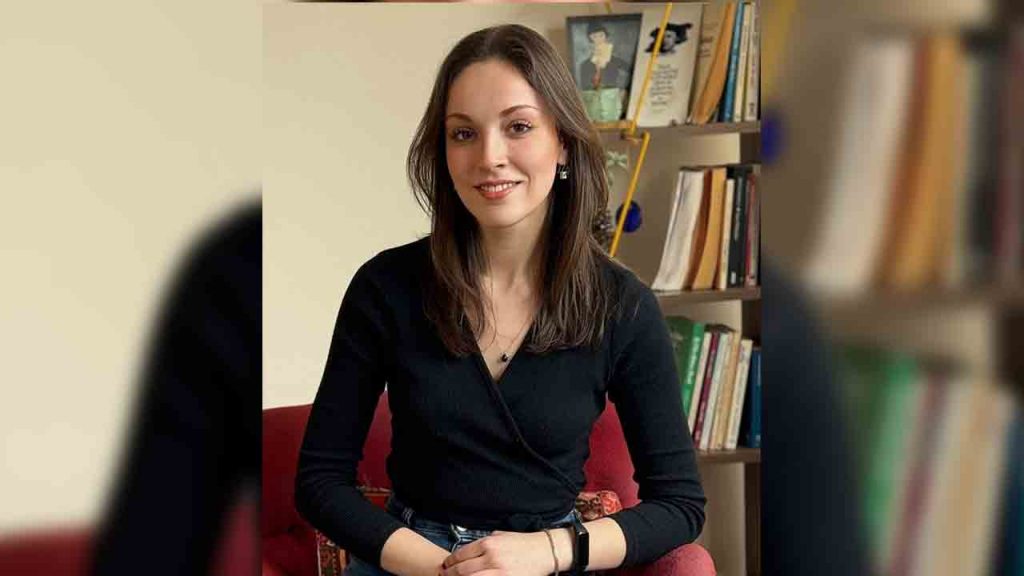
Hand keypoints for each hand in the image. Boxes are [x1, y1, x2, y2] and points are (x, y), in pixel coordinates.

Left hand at [439, 531, 555, 575]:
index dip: (450, 562)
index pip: (461, 554)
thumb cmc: (524, 543)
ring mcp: (499, 573)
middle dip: (449, 574)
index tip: (445, 565)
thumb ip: (485, 542)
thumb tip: (468, 551)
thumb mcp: (501, 535)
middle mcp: (492, 558)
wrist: (545, 552)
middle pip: (462, 570)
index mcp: (489, 543)